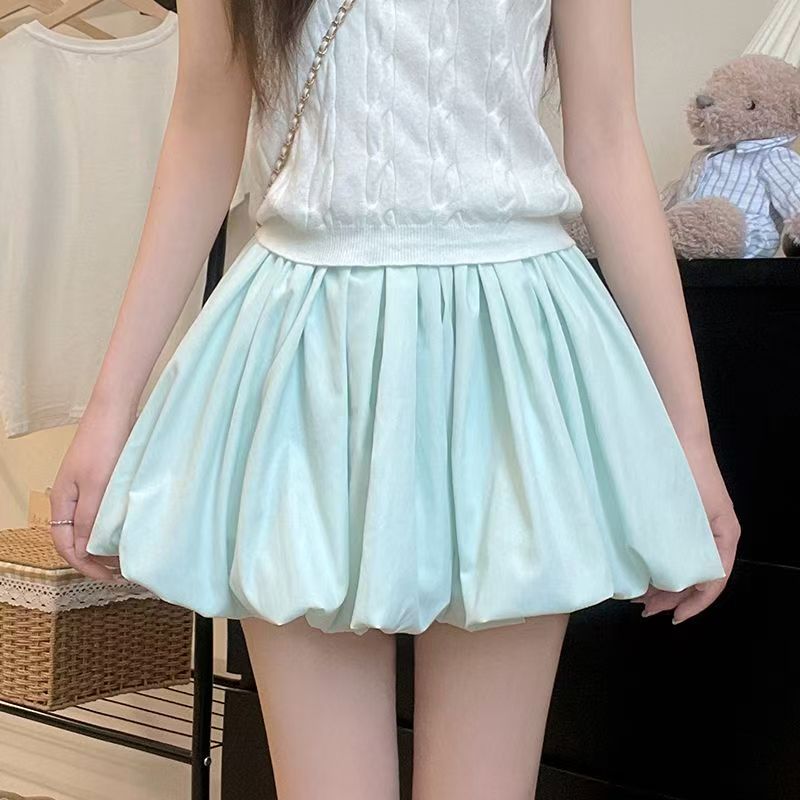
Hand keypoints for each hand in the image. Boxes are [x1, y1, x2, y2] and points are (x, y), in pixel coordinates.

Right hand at [49, 398, 136, 582]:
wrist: (114, 410)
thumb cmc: (104, 444)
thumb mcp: (97, 487)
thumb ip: (91, 520)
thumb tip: (86, 552)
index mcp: (63, 502)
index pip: (66, 546)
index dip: (85, 566)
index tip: (109, 577)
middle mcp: (71, 498)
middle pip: (77, 538)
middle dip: (95, 559)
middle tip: (121, 572)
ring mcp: (86, 488)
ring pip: (92, 525)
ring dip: (105, 544)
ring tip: (127, 556)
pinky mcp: (102, 479)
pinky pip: (103, 511)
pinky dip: (113, 526)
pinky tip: (129, 530)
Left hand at [630, 435, 739, 624]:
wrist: (675, 432)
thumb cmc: (683, 468)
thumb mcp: (689, 511)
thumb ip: (686, 544)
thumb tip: (670, 580)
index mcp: (724, 535)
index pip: (714, 582)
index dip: (695, 604)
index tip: (673, 617)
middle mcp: (712, 533)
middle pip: (696, 577)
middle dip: (671, 597)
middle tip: (642, 607)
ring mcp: (695, 524)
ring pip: (683, 564)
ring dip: (663, 582)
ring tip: (638, 594)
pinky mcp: (678, 516)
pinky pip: (673, 548)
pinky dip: (659, 563)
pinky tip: (640, 569)